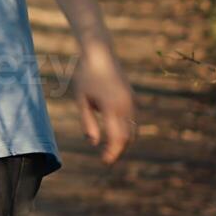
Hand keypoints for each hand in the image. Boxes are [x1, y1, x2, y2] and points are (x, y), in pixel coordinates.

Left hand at [71, 42, 135, 164]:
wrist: (99, 53)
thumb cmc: (85, 75)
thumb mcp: (81, 99)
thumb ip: (88, 122)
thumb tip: (93, 143)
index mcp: (113, 108)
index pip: (117, 138)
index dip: (112, 153)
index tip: (104, 162)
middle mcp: (126, 106)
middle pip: (128, 137)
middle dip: (118, 150)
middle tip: (106, 159)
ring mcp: (132, 102)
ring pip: (133, 130)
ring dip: (123, 141)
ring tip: (110, 149)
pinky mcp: (132, 98)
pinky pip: (133, 120)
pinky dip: (126, 130)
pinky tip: (115, 134)